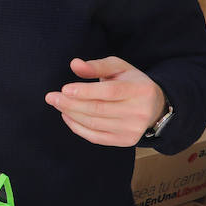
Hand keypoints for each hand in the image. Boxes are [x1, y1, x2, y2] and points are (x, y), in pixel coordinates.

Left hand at [44, 57, 166, 146]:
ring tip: (58, 104)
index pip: (109, 92)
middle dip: (70, 103)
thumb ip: (96, 66)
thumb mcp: (118, 68)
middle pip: (98, 109)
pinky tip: (67, 116)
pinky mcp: (125, 141)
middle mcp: (139, 112)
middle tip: (51, 97)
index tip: (64, 89)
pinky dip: (77, 127)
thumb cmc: (130, 83)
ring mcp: (132, 129)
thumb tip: (75, 64)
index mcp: (140, 90)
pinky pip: (95, 137)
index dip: (85, 91)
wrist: (154, 106)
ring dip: (71, 114)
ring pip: (94, 123)